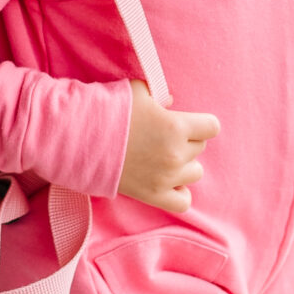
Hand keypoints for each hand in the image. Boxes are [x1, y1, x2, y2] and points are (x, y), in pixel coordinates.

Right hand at [118, 83, 219, 214]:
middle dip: (186, 141)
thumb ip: (161, 96)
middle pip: (199, 148)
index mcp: (177, 127)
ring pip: (194, 172)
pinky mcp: (153, 196)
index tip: (187, 122)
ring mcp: (166, 178)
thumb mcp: (139, 91)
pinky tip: (168, 181)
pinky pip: (184, 202)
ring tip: (162, 157)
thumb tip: (172, 104)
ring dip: (183, 164)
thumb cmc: (111, 110)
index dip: (201, 123)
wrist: (81, 138)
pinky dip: (179, 191)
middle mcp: (176, 154)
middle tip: (163, 136)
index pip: (212, 127)